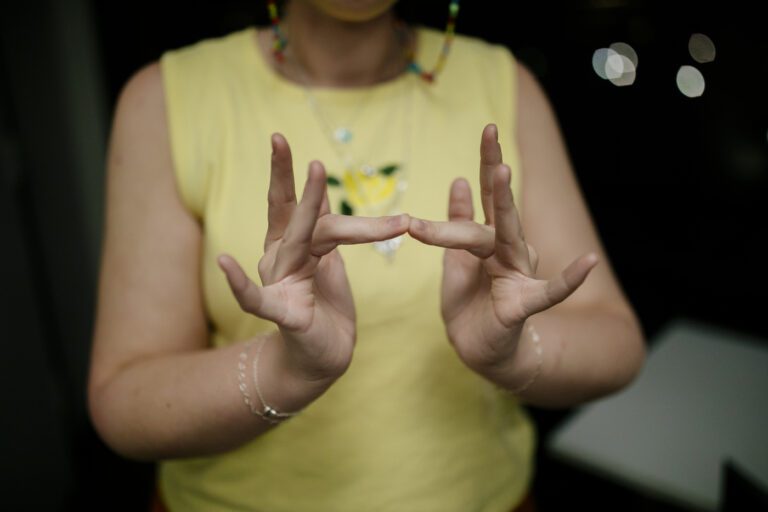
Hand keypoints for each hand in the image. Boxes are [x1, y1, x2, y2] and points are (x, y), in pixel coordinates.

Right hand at [217, 133, 409, 380]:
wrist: (322, 357)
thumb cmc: (323, 304)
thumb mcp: (327, 259)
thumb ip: (321, 226)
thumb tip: (319, 188)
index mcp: (293, 245)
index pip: (290, 204)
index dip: (285, 173)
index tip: (278, 136)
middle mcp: (281, 259)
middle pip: (298, 218)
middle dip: (304, 184)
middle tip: (312, 154)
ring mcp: (280, 284)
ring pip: (297, 244)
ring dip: (308, 209)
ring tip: (315, 173)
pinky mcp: (283, 315)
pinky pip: (257, 300)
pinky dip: (239, 284)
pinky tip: (224, 263)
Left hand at [408, 124, 597, 376]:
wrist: (479, 349)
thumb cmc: (469, 302)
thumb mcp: (456, 260)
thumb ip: (459, 223)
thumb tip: (459, 180)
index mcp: (489, 241)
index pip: (486, 199)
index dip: (487, 164)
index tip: (489, 129)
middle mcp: (507, 252)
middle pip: (499, 210)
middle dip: (494, 174)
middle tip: (491, 138)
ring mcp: (518, 276)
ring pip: (510, 238)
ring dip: (505, 206)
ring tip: (503, 173)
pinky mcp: (524, 305)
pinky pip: (549, 292)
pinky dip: (569, 278)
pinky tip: (589, 262)